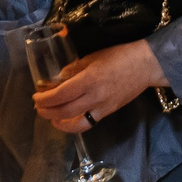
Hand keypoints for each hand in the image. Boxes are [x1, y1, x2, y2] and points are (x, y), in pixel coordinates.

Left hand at [32, 39, 168, 131]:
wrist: (145, 66)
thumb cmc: (119, 56)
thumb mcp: (92, 57)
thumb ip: (73, 69)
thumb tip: (57, 80)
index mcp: (88, 80)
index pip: (60, 95)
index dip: (45, 98)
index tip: (36, 96)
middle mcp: (94, 97)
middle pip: (64, 110)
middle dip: (47, 111)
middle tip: (38, 107)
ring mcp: (102, 107)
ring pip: (75, 123)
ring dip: (58, 122)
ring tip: (50, 117)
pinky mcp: (108, 113)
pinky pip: (88, 124)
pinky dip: (74, 125)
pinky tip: (67, 121)